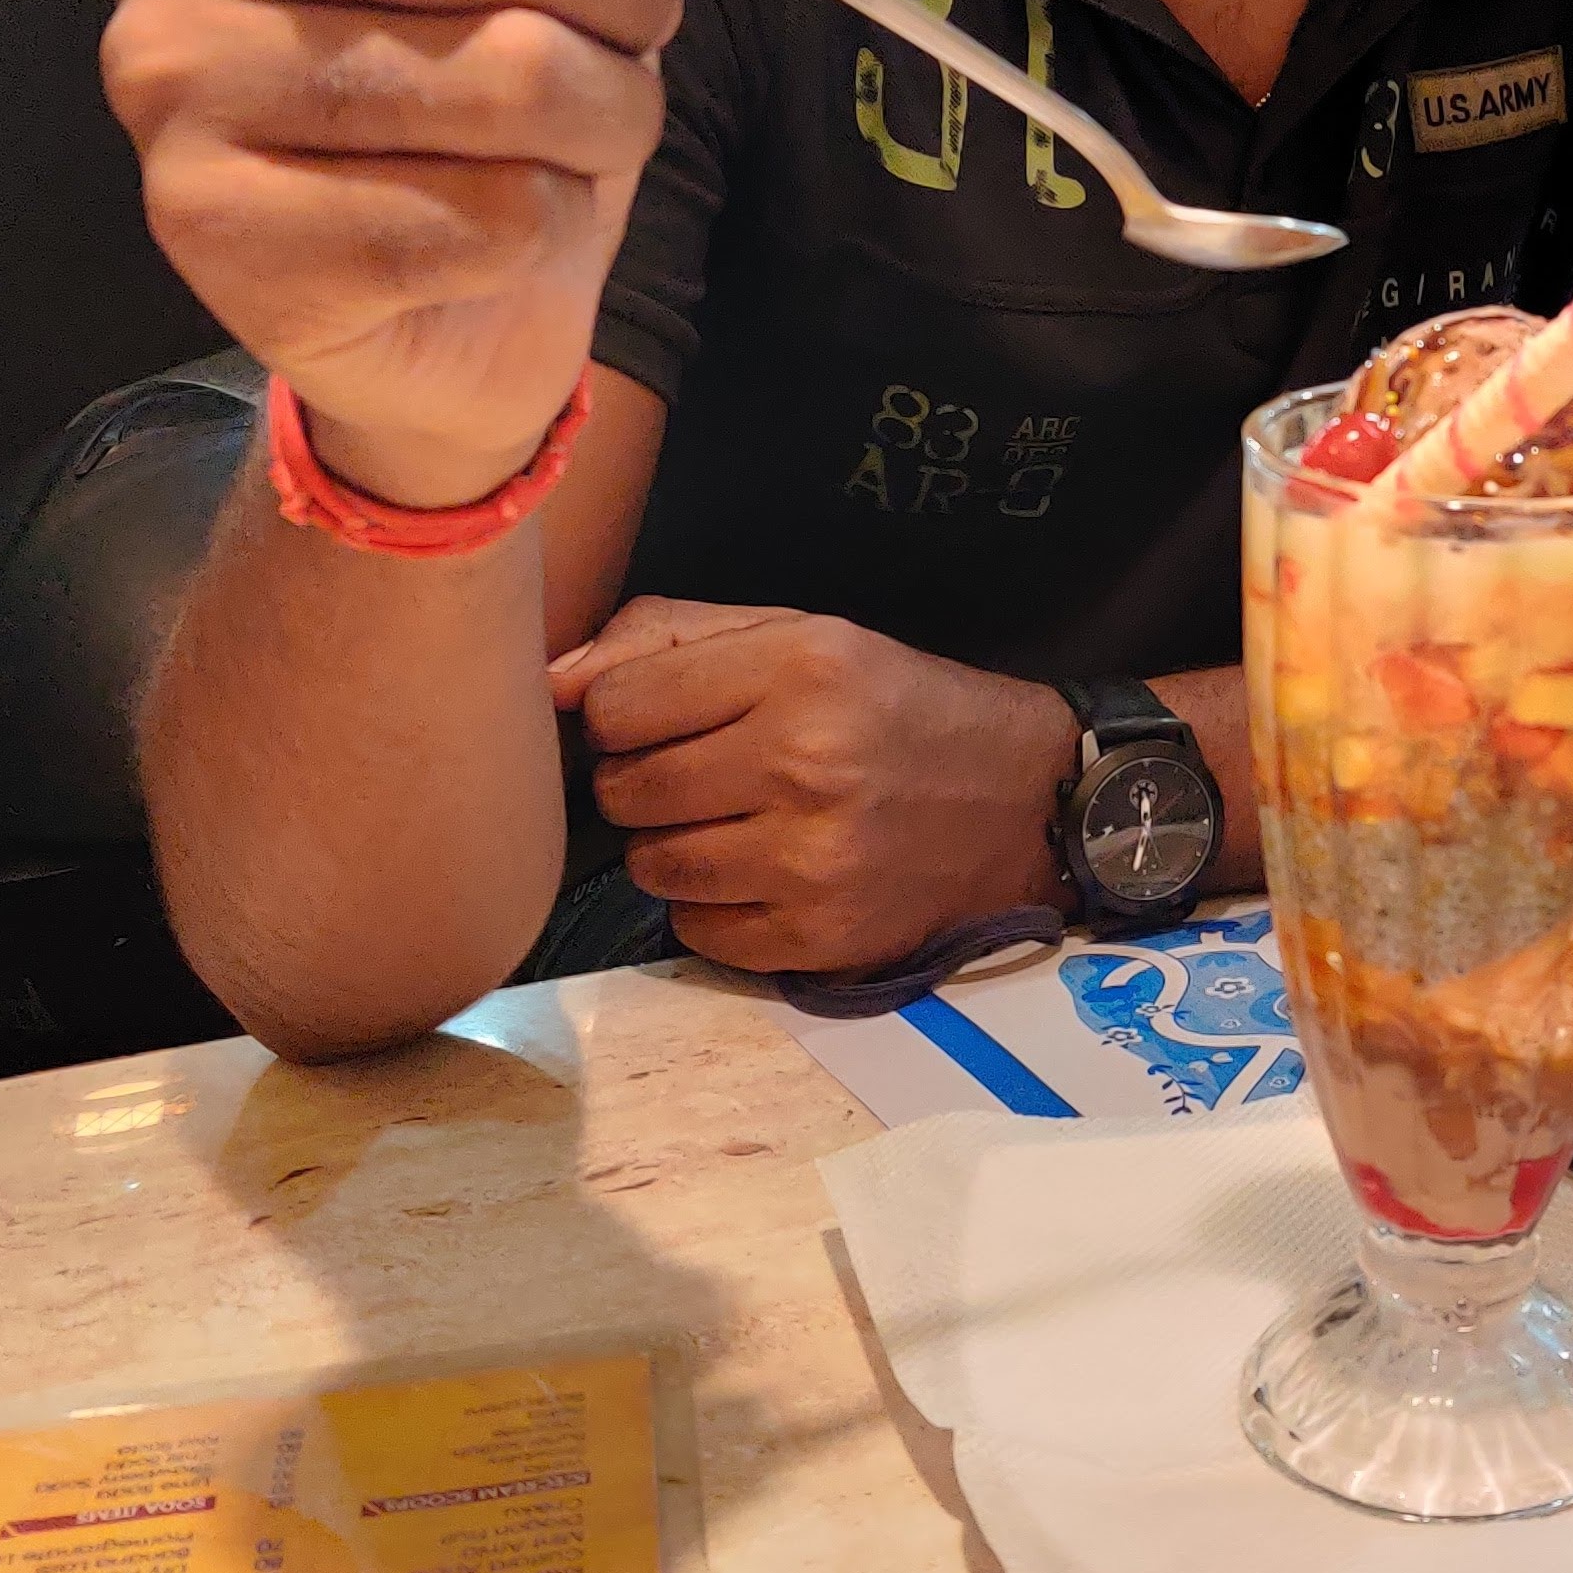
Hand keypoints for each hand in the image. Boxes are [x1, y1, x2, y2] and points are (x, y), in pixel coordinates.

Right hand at [88, 0, 686, 508]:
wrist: (455, 295)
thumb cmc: (484, 59)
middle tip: (639, 24)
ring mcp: (165, 78)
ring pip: (493, 75)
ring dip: (605, 109)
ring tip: (591, 124)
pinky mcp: (206, 229)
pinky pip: (476, 213)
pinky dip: (548, 222)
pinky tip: (516, 222)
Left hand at [554, 598, 1077, 975]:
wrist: (1024, 802)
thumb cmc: (893, 706)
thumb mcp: (800, 634)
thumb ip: (667, 639)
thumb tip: (548, 681)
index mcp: (799, 667)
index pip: (614, 705)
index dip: (622, 714)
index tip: (661, 719)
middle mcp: (804, 763)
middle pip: (624, 790)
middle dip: (644, 782)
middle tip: (703, 774)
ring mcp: (813, 861)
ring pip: (651, 866)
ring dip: (673, 848)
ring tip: (735, 823)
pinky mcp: (821, 938)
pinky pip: (695, 932)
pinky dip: (712, 908)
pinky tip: (764, 875)